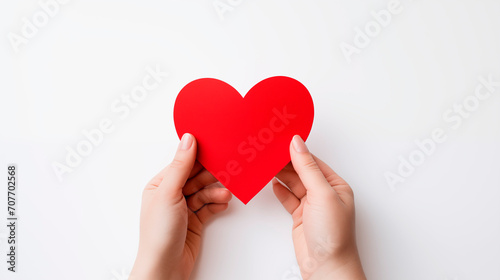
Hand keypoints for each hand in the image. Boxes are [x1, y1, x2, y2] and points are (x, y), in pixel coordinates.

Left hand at [130, 133, 232, 279]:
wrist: (166, 267)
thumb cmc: (158, 234)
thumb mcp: (169, 193)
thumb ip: (180, 166)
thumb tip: (188, 140)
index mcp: (160, 185)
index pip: (182, 164)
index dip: (199, 157)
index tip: (216, 148)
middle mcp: (171, 195)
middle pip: (197, 177)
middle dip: (212, 176)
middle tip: (228, 171)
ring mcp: (184, 209)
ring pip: (205, 192)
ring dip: (216, 192)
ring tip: (225, 194)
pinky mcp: (195, 221)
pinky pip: (210, 207)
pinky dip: (217, 204)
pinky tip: (223, 204)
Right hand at [273, 135, 365, 279]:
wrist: (325, 266)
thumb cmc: (333, 235)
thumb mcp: (321, 194)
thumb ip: (307, 168)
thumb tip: (298, 144)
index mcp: (336, 185)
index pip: (313, 161)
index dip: (298, 150)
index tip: (281, 140)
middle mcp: (325, 194)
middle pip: (302, 171)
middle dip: (286, 162)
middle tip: (269, 151)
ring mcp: (312, 206)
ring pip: (293, 184)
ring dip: (280, 174)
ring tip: (266, 163)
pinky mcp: (300, 217)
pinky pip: (288, 198)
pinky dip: (279, 190)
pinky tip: (272, 182)